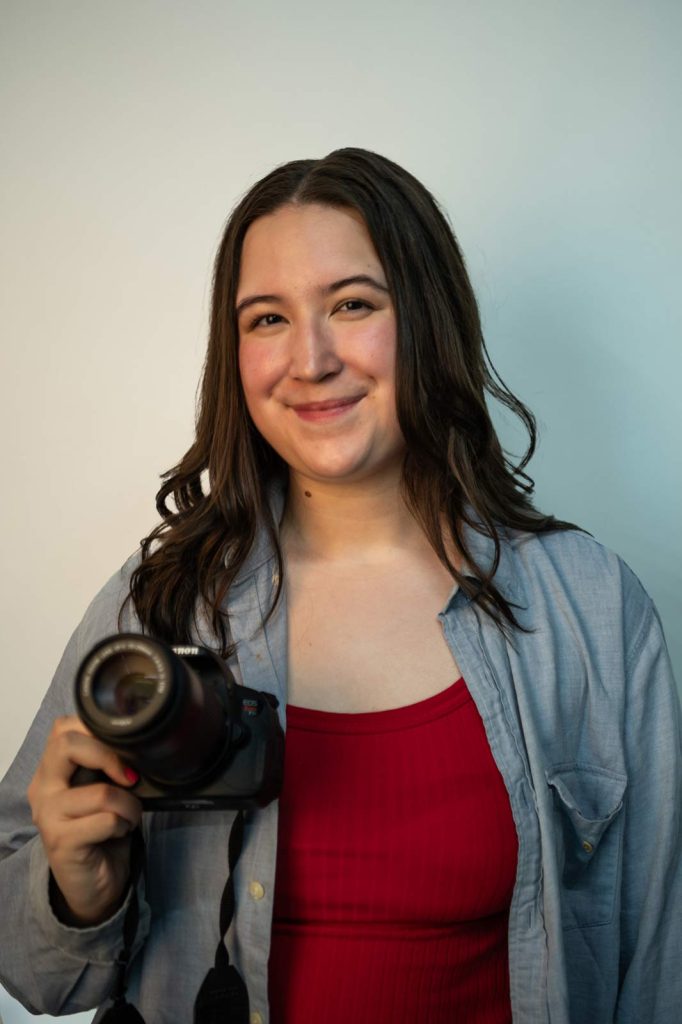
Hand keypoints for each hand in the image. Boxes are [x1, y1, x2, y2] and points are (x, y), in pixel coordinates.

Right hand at [27, 715, 141, 925]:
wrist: (94, 884)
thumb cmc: (102, 830)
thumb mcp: (102, 789)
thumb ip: (107, 765)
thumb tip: (137, 743)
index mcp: (51, 771)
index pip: (63, 727)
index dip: (97, 730)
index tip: (122, 749)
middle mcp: (42, 789)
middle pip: (67, 744)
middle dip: (110, 756)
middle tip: (130, 778)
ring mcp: (48, 816)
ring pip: (102, 791)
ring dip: (129, 804)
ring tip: (127, 816)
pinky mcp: (61, 841)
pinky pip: (107, 820)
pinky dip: (125, 824)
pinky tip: (119, 833)